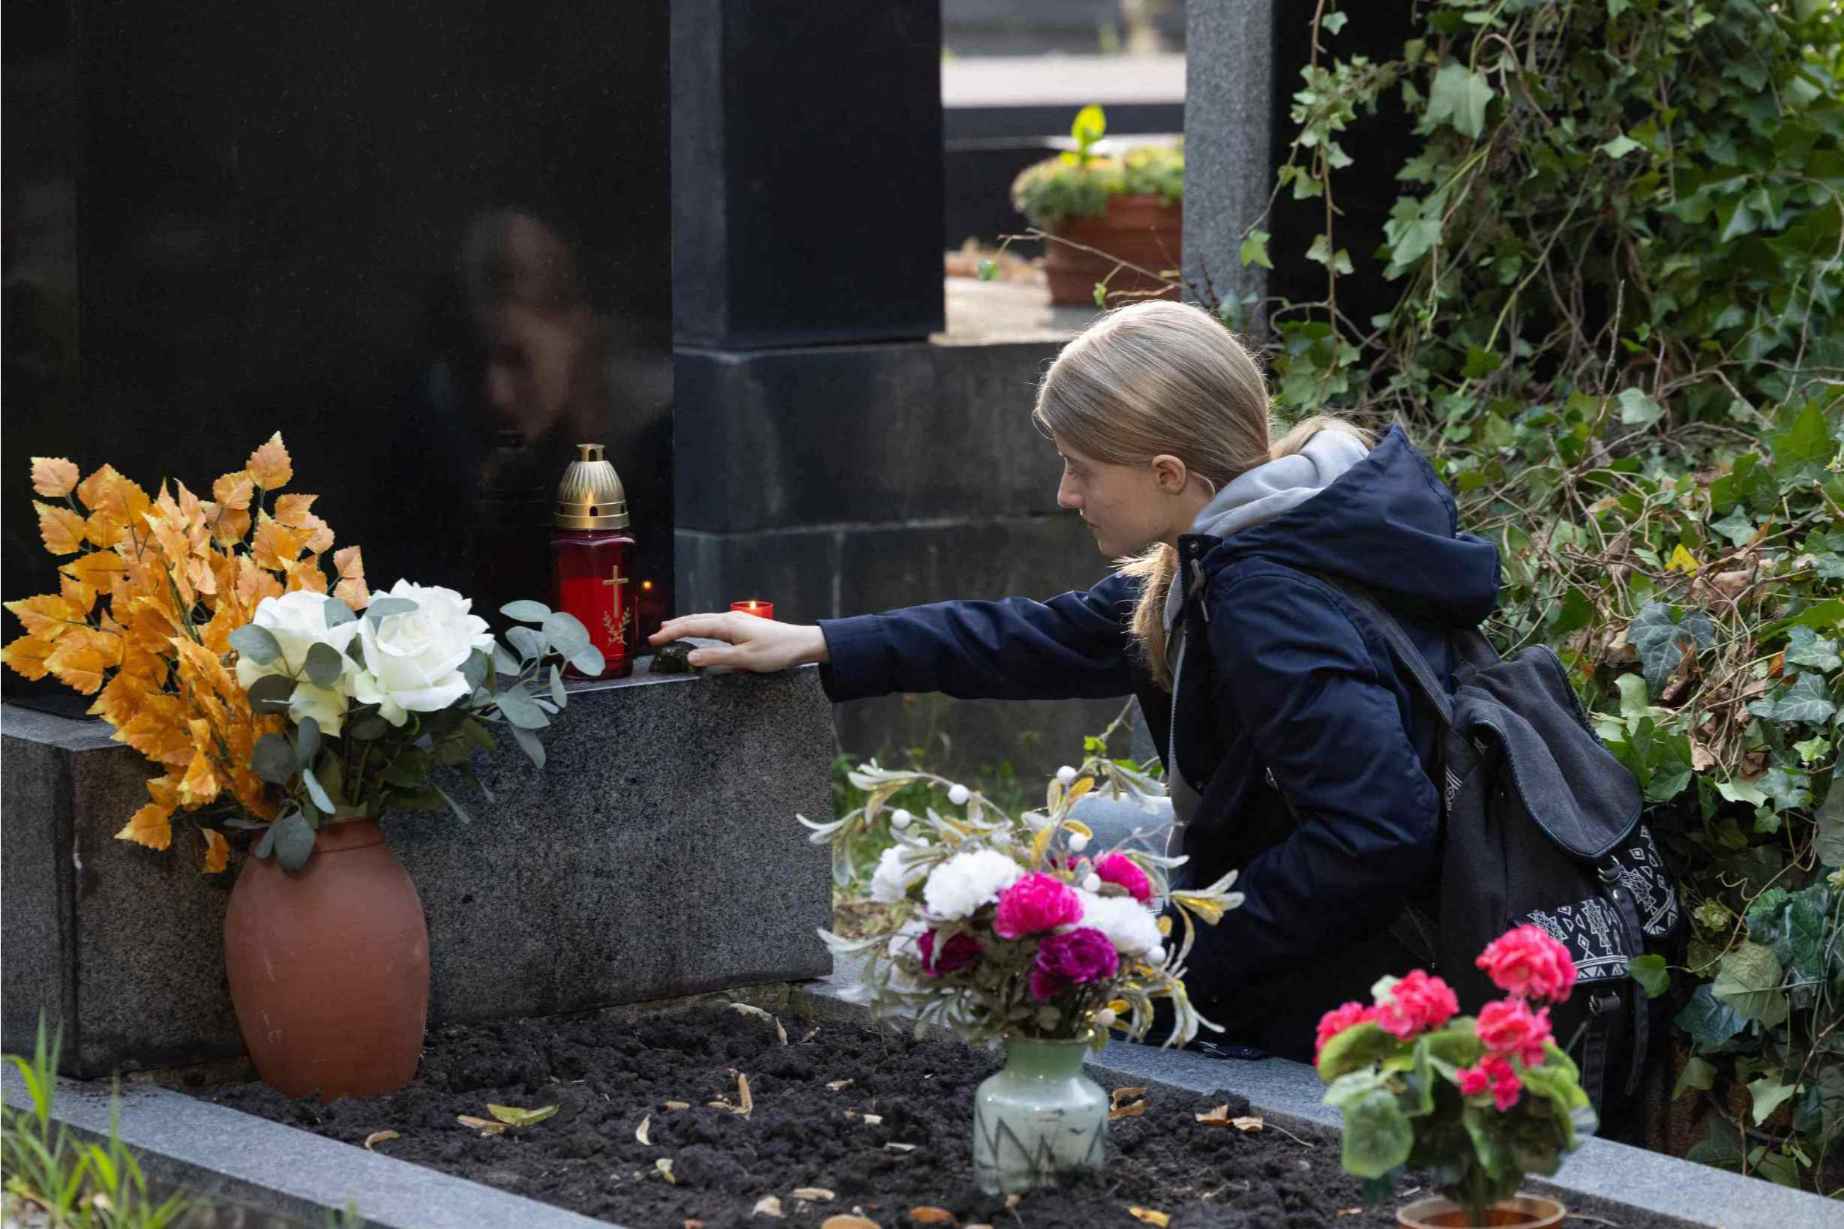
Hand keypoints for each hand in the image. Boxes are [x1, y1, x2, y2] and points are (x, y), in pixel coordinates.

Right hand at [648, 613, 828, 672]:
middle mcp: (729, 618)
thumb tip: (690, 657)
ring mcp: (736, 621)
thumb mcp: (745, 659)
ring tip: (670, 629)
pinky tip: (700, 631)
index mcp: (727, 624)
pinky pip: (714, 624)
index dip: (671, 633)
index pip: (691, 627)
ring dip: (686, 625)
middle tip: (655, 636)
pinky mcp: (743, 626)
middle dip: (674, 627)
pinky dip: (699, 627)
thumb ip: (716, 658)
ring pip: (704, 620)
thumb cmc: (777, 651)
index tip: (654, 640)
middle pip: (695, 620)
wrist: (801, 642)